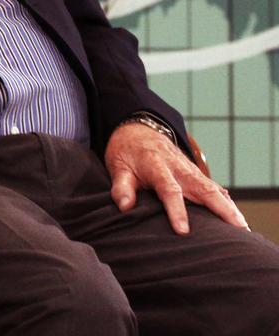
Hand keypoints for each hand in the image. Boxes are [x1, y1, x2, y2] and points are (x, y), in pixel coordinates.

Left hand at [105, 120, 248, 234]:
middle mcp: (179, 168)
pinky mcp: (195, 174)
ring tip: (244, 230)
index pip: (169, 190)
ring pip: (214, 189)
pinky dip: (226, 203)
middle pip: (203, 189)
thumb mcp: (117, 166)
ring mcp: (190, 170)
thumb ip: (121, 186)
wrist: (138, 130)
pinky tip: (237, 219)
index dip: (176, 210)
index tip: (184, 231)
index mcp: (157, 166)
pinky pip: (214, 188)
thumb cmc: (127, 152)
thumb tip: (124, 207)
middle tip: (236, 230)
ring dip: (230, 209)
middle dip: (220, 210)